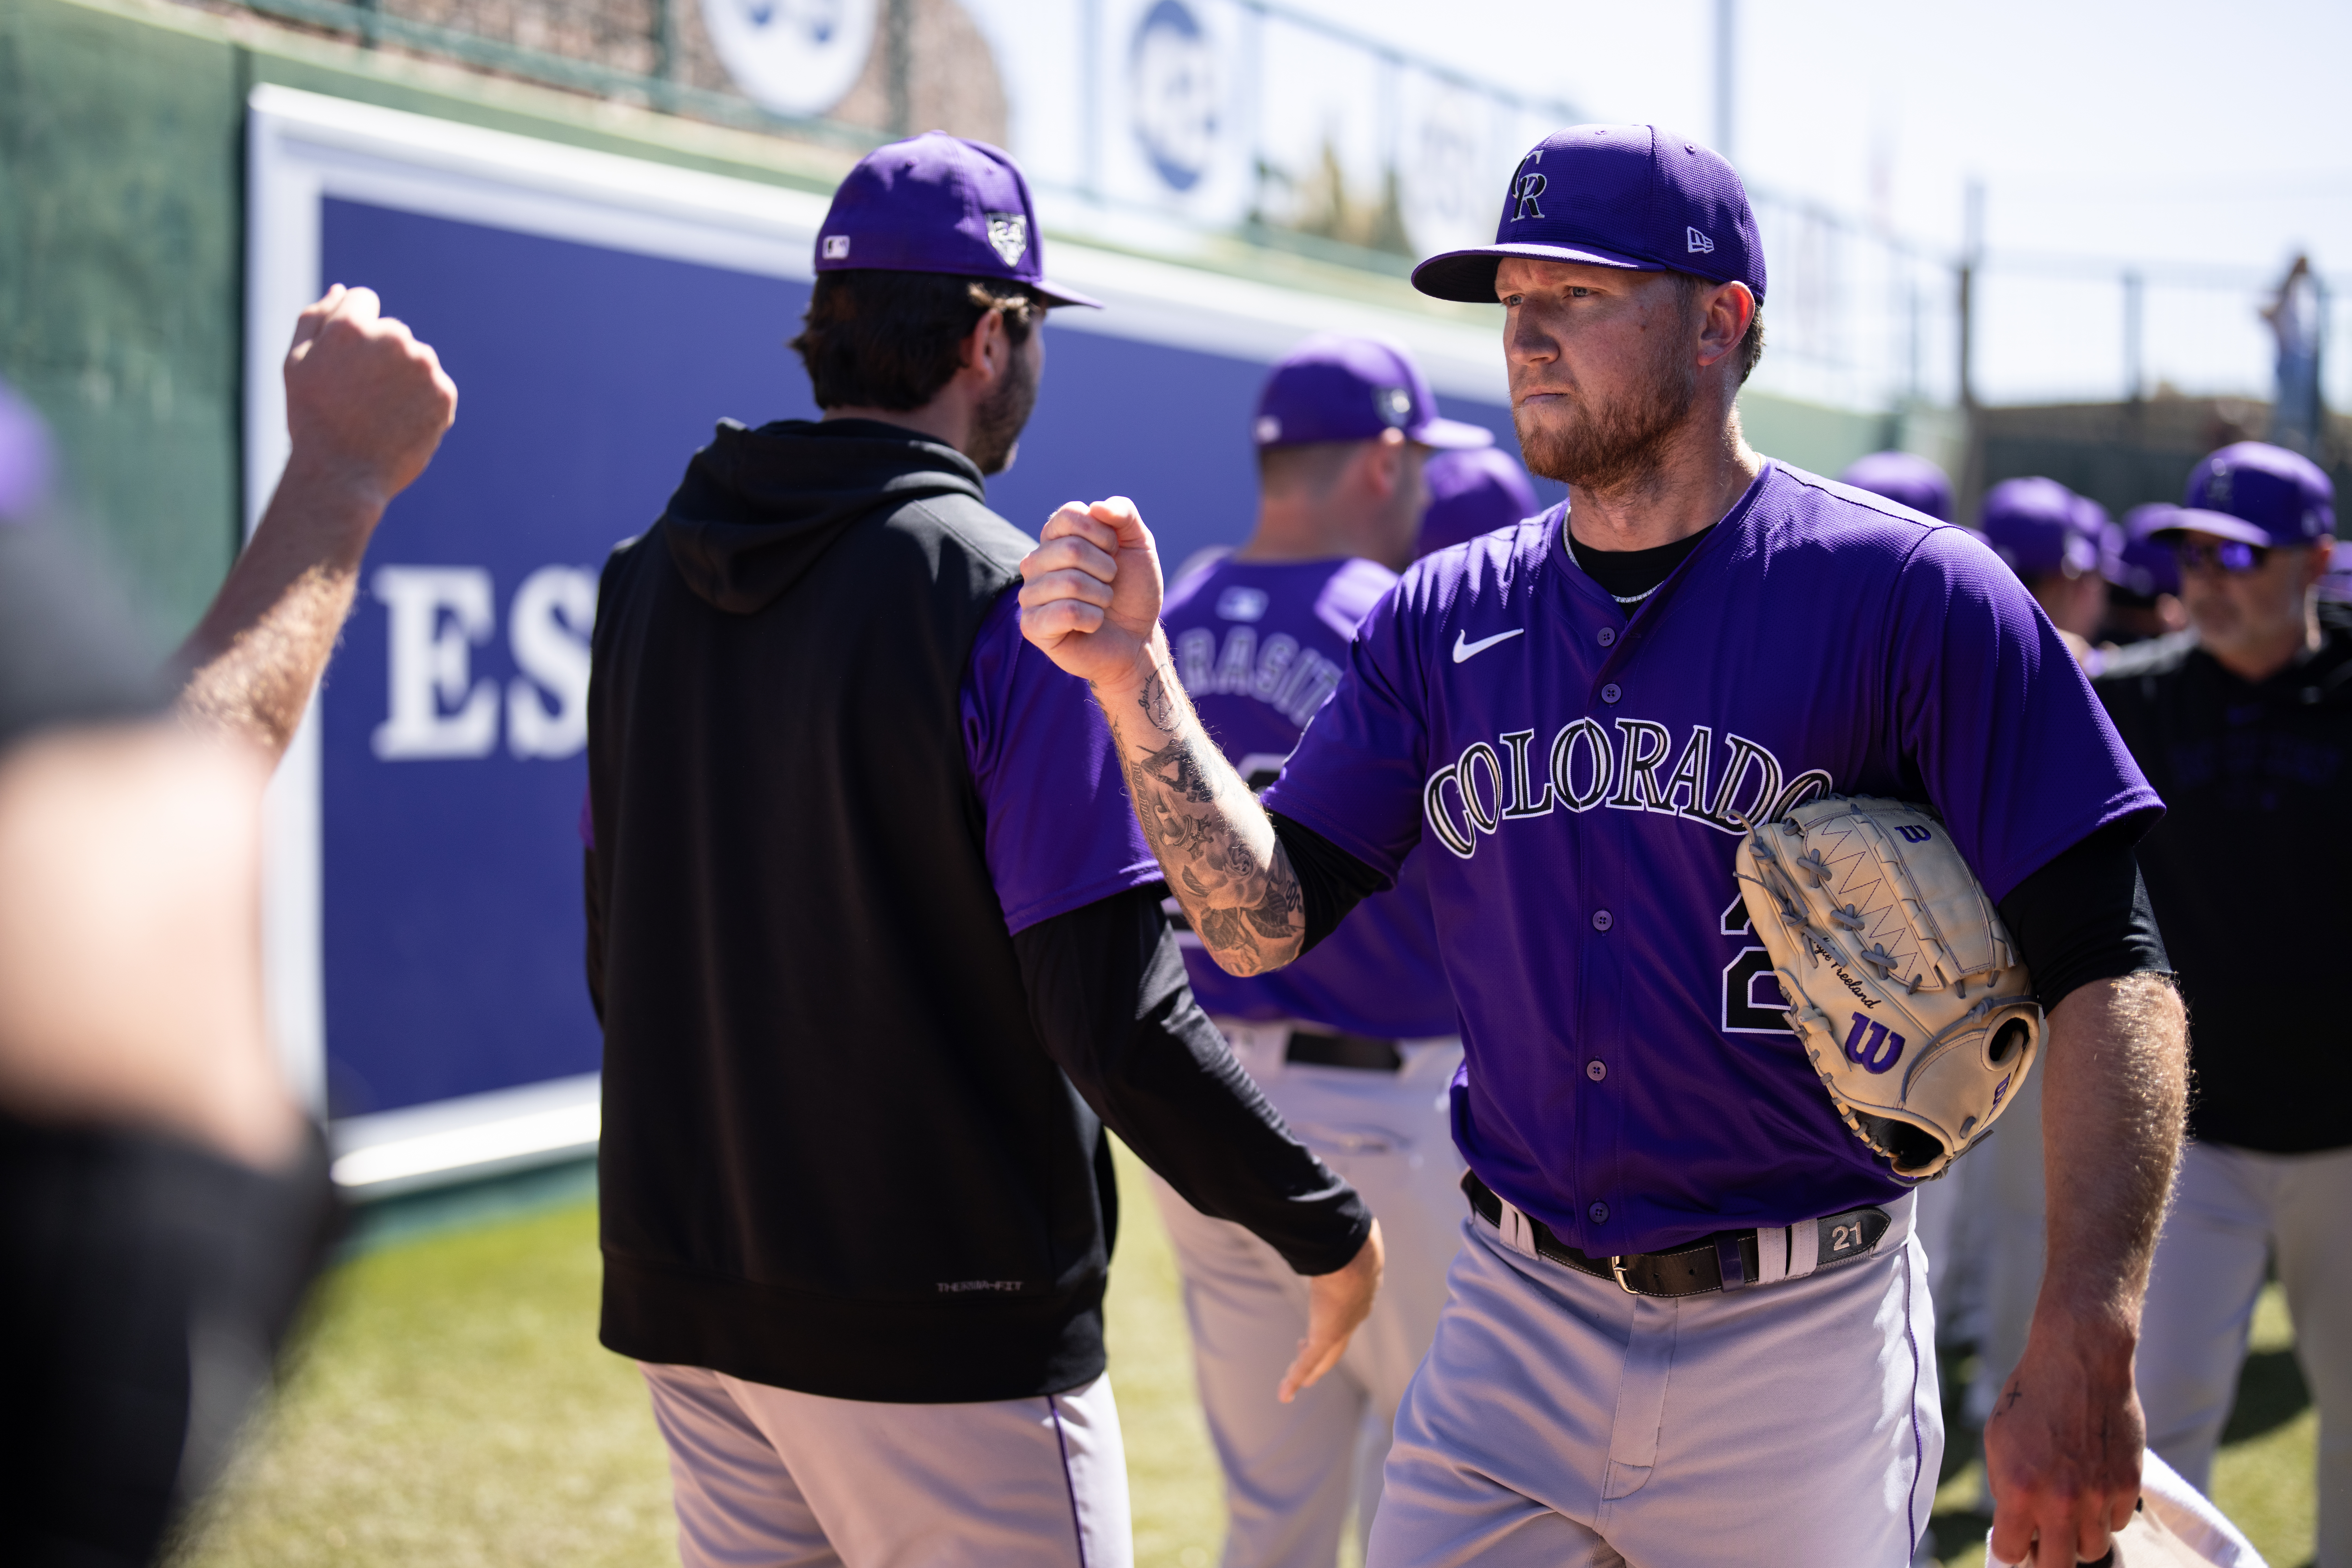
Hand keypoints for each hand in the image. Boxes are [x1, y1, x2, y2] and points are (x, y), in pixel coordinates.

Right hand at [282, 284, 457, 508]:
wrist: (342, 474)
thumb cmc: (311, 417)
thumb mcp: (297, 362)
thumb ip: (316, 318)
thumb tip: (341, 290)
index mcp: (351, 324)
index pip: (363, 301)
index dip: (352, 331)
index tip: (346, 361)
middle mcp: (392, 337)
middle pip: (391, 331)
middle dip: (378, 355)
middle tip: (358, 394)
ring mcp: (423, 365)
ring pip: (415, 359)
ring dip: (402, 377)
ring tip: (378, 410)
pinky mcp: (445, 393)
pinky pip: (434, 385)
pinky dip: (421, 400)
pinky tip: (399, 421)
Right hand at [1018, 497, 1165, 694]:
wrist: (1137, 638)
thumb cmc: (1132, 591)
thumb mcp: (1139, 545)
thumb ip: (1124, 514)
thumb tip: (1097, 507)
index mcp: (1055, 537)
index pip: (1069, 515)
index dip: (1103, 534)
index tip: (1114, 553)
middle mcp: (1035, 562)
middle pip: (1071, 549)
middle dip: (1106, 569)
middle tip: (1110, 585)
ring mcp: (1030, 594)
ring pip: (1070, 582)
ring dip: (1101, 596)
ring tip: (1102, 605)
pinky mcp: (1031, 626)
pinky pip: (1065, 612)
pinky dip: (1092, 619)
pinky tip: (1092, 625)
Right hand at [1278, 1220, 1383, 1402]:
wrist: (1355, 1255)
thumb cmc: (1347, 1240)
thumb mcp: (1342, 1237)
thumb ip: (1334, 1231)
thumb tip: (1326, 1207)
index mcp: (1360, 1292)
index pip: (1347, 1313)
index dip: (1334, 1323)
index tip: (1321, 1323)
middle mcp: (1354, 1315)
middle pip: (1337, 1342)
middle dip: (1325, 1353)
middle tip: (1308, 1359)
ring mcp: (1340, 1330)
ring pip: (1324, 1357)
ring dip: (1310, 1369)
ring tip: (1299, 1381)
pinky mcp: (1324, 1338)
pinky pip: (1307, 1365)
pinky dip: (1295, 1380)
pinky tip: (1284, 1393)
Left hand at [1983, 1310, 2143, 1565]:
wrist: (2080, 1364)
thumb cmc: (2031, 1399)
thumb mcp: (1998, 1441)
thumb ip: (2005, 1488)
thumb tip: (2014, 1526)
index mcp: (2019, 1488)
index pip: (2010, 1551)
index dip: (2009, 1550)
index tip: (2012, 1544)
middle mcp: (2060, 1499)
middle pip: (2056, 1565)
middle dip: (2045, 1558)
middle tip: (2041, 1542)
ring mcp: (2097, 1495)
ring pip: (2091, 1549)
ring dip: (2077, 1537)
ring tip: (2068, 1512)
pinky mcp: (2127, 1485)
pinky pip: (2115, 1523)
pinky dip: (2103, 1515)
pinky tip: (2092, 1488)